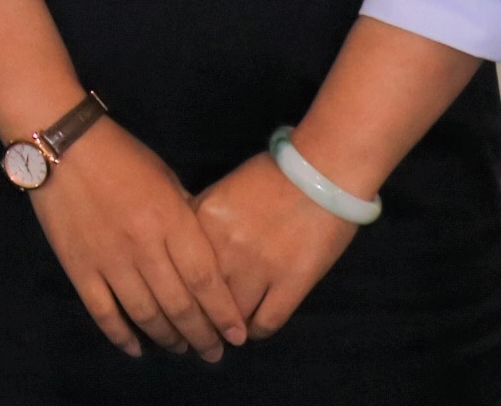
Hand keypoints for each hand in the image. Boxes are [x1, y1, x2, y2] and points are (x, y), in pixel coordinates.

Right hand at [24, 120, 251, 361]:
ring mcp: (109, 260)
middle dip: (201, 336)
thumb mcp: (167, 178)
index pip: (205, 280)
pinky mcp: (79, 267)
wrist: (63, 144)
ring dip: (167, 339)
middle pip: (179, 305)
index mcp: (171, 219)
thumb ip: (187, 218)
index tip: (237, 335)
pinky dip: (121, 336)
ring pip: (145, 315)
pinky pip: (103, 313)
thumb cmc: (122, 156)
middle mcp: (144, 246)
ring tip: (181, 349)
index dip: (223, 313)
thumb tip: (204, 255)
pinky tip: (136, 348)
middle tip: (213, 352)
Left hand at [193, 151, 359, 338]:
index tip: (180, 302)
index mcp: (203, 218)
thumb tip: (185, 253)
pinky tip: (254, 327)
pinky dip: (256, 330)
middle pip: (201, 298)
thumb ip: (202, 222)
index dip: (177, 290)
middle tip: (201, 327)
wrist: (324, 169)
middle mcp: (224, 247)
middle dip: (200, 316)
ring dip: (228, 328)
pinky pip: (266, 323)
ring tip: (228, 330)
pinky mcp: (291, 283)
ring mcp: (258, 267)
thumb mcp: (223, 191)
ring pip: (231, 317)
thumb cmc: (273, 174)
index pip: (177, 267)